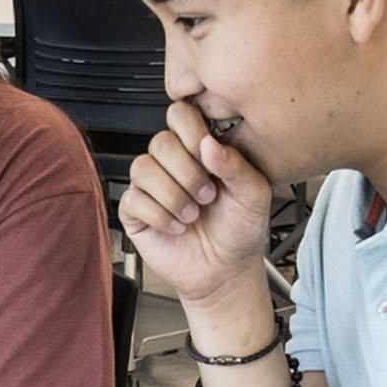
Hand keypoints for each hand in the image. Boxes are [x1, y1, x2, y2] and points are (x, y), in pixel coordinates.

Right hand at [116, 99, 275, 319]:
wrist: (226, 271)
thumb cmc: (240, 230)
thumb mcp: (254, 194)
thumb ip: (236, 164)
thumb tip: (209, 143)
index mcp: (201, 150)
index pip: (180, 115)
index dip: (190, 131)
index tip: (208, 156)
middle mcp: (173, 164)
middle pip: (160, 141)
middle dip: (186, 172)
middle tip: (207, 196)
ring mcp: (152, 186)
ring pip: (142, 168)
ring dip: (172, 195)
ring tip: (192, 214)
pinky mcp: (135, 212)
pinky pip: (132, 199)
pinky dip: (158, 215)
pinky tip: (176, 226)